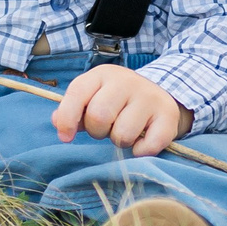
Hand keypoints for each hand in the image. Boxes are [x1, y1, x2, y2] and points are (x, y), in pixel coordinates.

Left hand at [52, 65, 191, 155]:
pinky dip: (141, 151)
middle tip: (106, 129)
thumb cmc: (118, 101)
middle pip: (99, 116)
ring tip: (125, 131)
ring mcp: (149, 96)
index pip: (77, 92)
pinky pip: (148, 145)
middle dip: (97, 131)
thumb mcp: (94, 98)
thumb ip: (73, 110)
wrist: (160, 95)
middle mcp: (126, 81)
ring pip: (123, 134)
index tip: (66, 136)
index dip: (67, 118)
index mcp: (103, 74)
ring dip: (120, 141)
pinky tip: (142, 141)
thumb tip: (58, 122)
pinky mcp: (168, 115)